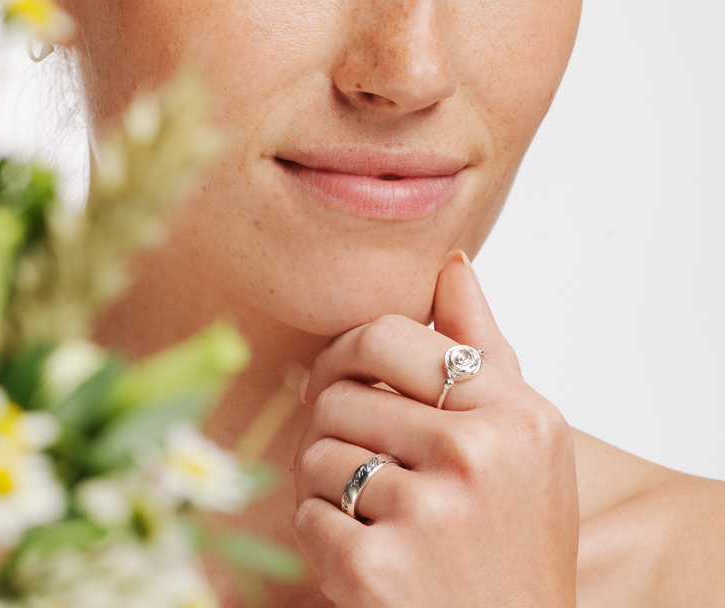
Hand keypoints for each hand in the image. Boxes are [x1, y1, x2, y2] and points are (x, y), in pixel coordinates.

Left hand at [293, 251, 578, 606]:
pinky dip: (322, 533)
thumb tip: (454, 264)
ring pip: (319, 453)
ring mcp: (430, 513)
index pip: (392, 335)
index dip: (346, 351)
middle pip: (342, 394)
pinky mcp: (378, 569)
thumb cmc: (515, 538)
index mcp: (518, 414)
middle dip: (330, 421)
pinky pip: (308, 514)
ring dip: (326, 483)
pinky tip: (362, 551)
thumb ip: (485, 348)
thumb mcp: (525, 439)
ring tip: (367, 510)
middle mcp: (480, 456)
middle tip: (344, 448)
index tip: (337, 376)